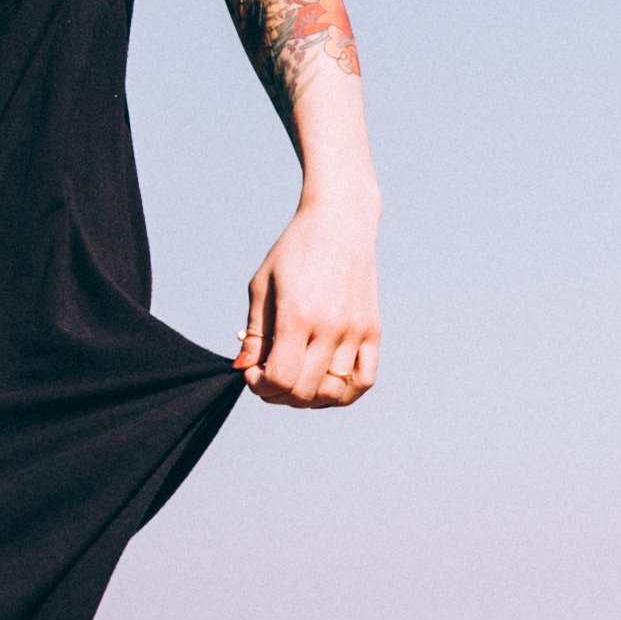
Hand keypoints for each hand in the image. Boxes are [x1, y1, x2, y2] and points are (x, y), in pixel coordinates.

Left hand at [238, 200, 378, 408]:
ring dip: (308, 398)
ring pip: (333, 393)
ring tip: (296, 380)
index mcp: (297, 314)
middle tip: (268, 378)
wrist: (340, 221)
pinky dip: (343, 393)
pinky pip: (364, 381)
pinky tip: (325, 382)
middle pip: (304, 391)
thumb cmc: (295, 250)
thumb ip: (254, 332)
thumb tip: (246, 368)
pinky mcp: (373, 330)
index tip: (252, 372)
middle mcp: (330, 326)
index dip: (259, 386)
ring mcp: (356, 330)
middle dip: (277, 394)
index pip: (279, 377)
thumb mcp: (263, 285)